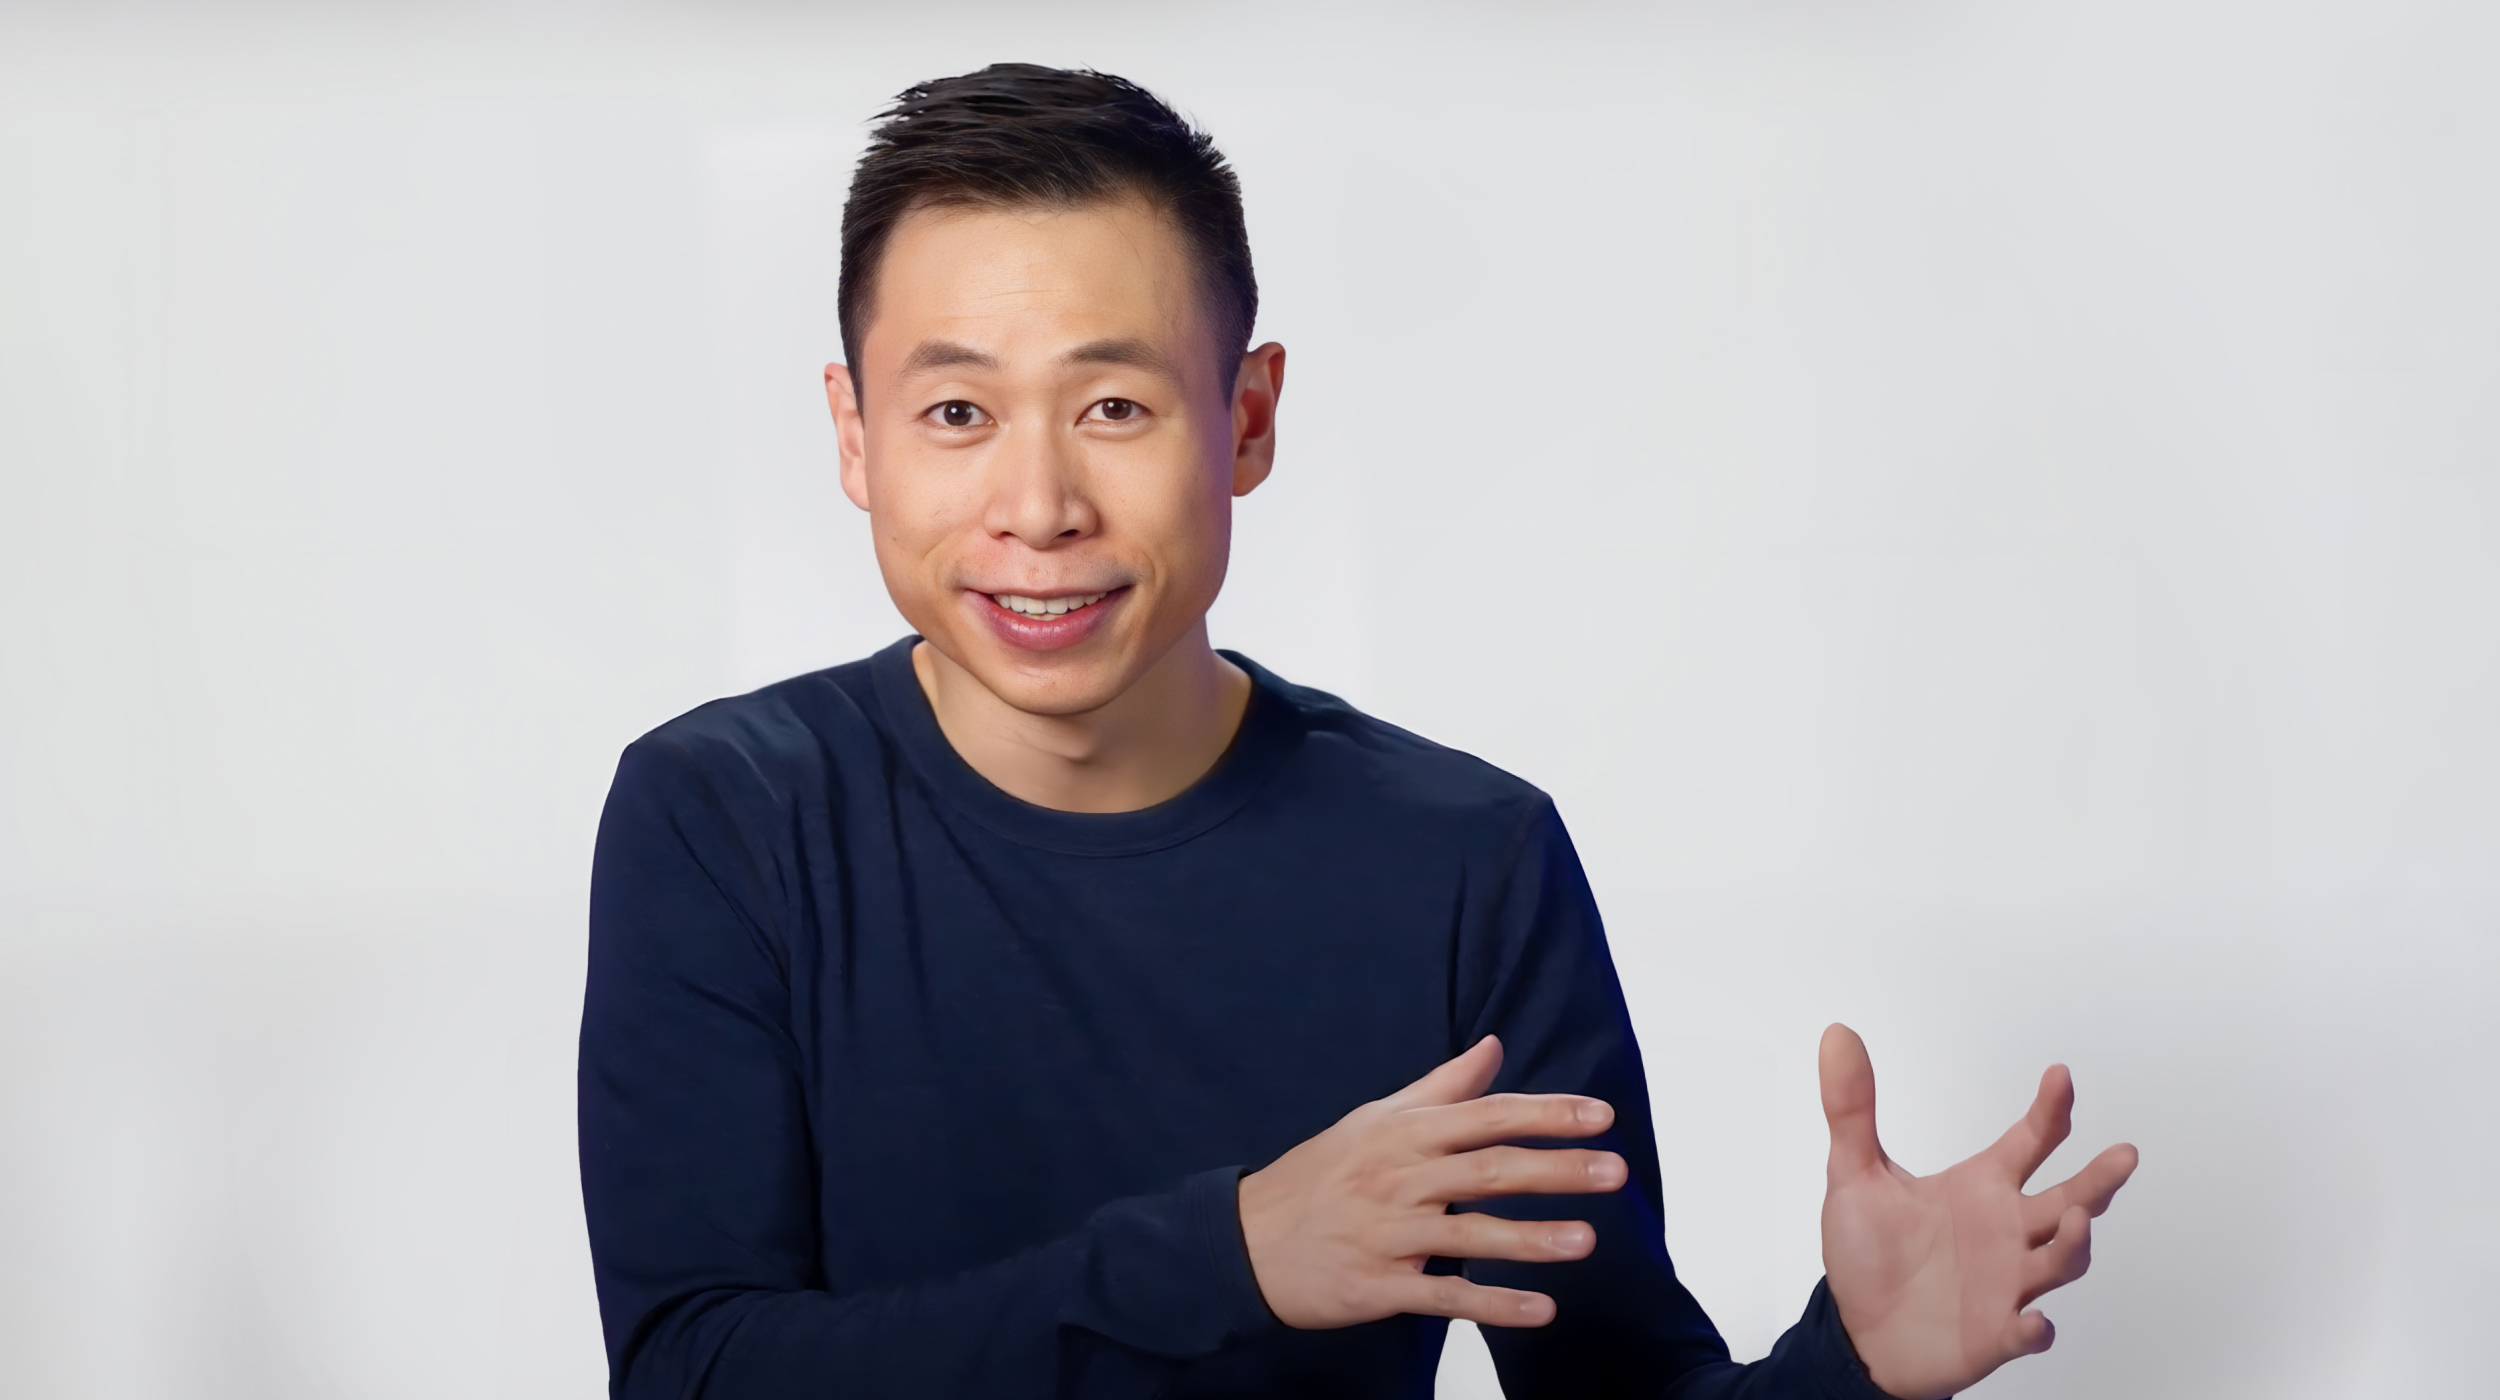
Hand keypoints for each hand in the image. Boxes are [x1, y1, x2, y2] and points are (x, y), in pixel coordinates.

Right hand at [1236, 1035, 1626, 1329]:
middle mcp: (1399, 1178)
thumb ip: (1441, 1087)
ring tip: (1587, 1241)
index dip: (1546, 1114)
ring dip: (1532, 1239)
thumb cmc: (1318, 1174)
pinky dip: (1493, 1304)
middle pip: (1488, 1169)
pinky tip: (1540, 1309)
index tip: (1599, 1116)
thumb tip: (1494, 1046)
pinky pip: (1444, 1297)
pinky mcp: (1379, 1285)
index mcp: (1403, 1134)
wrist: (1244, 1240)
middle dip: (1555, 1169)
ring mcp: (1389, 1234)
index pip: (1486, 1115)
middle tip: (1615, 1172)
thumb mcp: (1374, 1119)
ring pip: (1470, 1234)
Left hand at [1819, 1024, 2138, 1399]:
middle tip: (2123, 1154)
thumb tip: (1838, 1036)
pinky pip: (2026, 1331)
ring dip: (2072, 1243)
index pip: (2031, 1141)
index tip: (2060, 1077)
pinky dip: (2034, 1328)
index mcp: (1981, 1188)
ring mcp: (2008, 1283)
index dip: (2050, 1110)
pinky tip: (2034, 1322)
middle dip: (2098, 1179)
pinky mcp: (1995, 1333)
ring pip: (2060, 1260)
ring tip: (2076, 1219)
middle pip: (2069, 1199)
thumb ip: (1850, 1108)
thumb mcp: (1853, 1174)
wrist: (1858, 1332)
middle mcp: (2006, 1231)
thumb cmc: (1868, 1253)